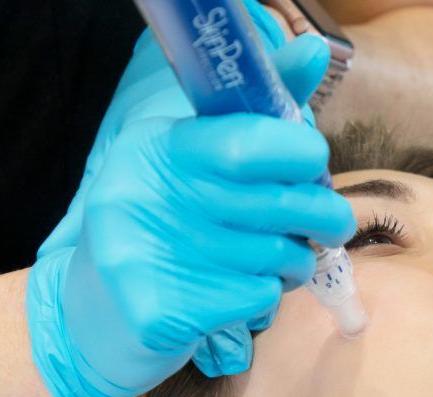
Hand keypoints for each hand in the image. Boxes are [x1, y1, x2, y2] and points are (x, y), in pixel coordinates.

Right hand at [27, 112, 354, 396]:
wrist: (100, 310)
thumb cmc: (170, 223)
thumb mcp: (201, 159)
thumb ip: (260, 113)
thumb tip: (317, 49)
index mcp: (155, 147)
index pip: (248, 141)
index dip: (300, 152)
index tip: (315, 161)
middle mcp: (142, 196)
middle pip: (275, 201)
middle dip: (322, 212)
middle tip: (331, 220)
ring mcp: (145, 256)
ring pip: (275, 255)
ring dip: (295, 259)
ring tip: (277, 258)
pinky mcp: (159, 311)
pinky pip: (258, 297)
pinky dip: (267, 296)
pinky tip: (241, 291)